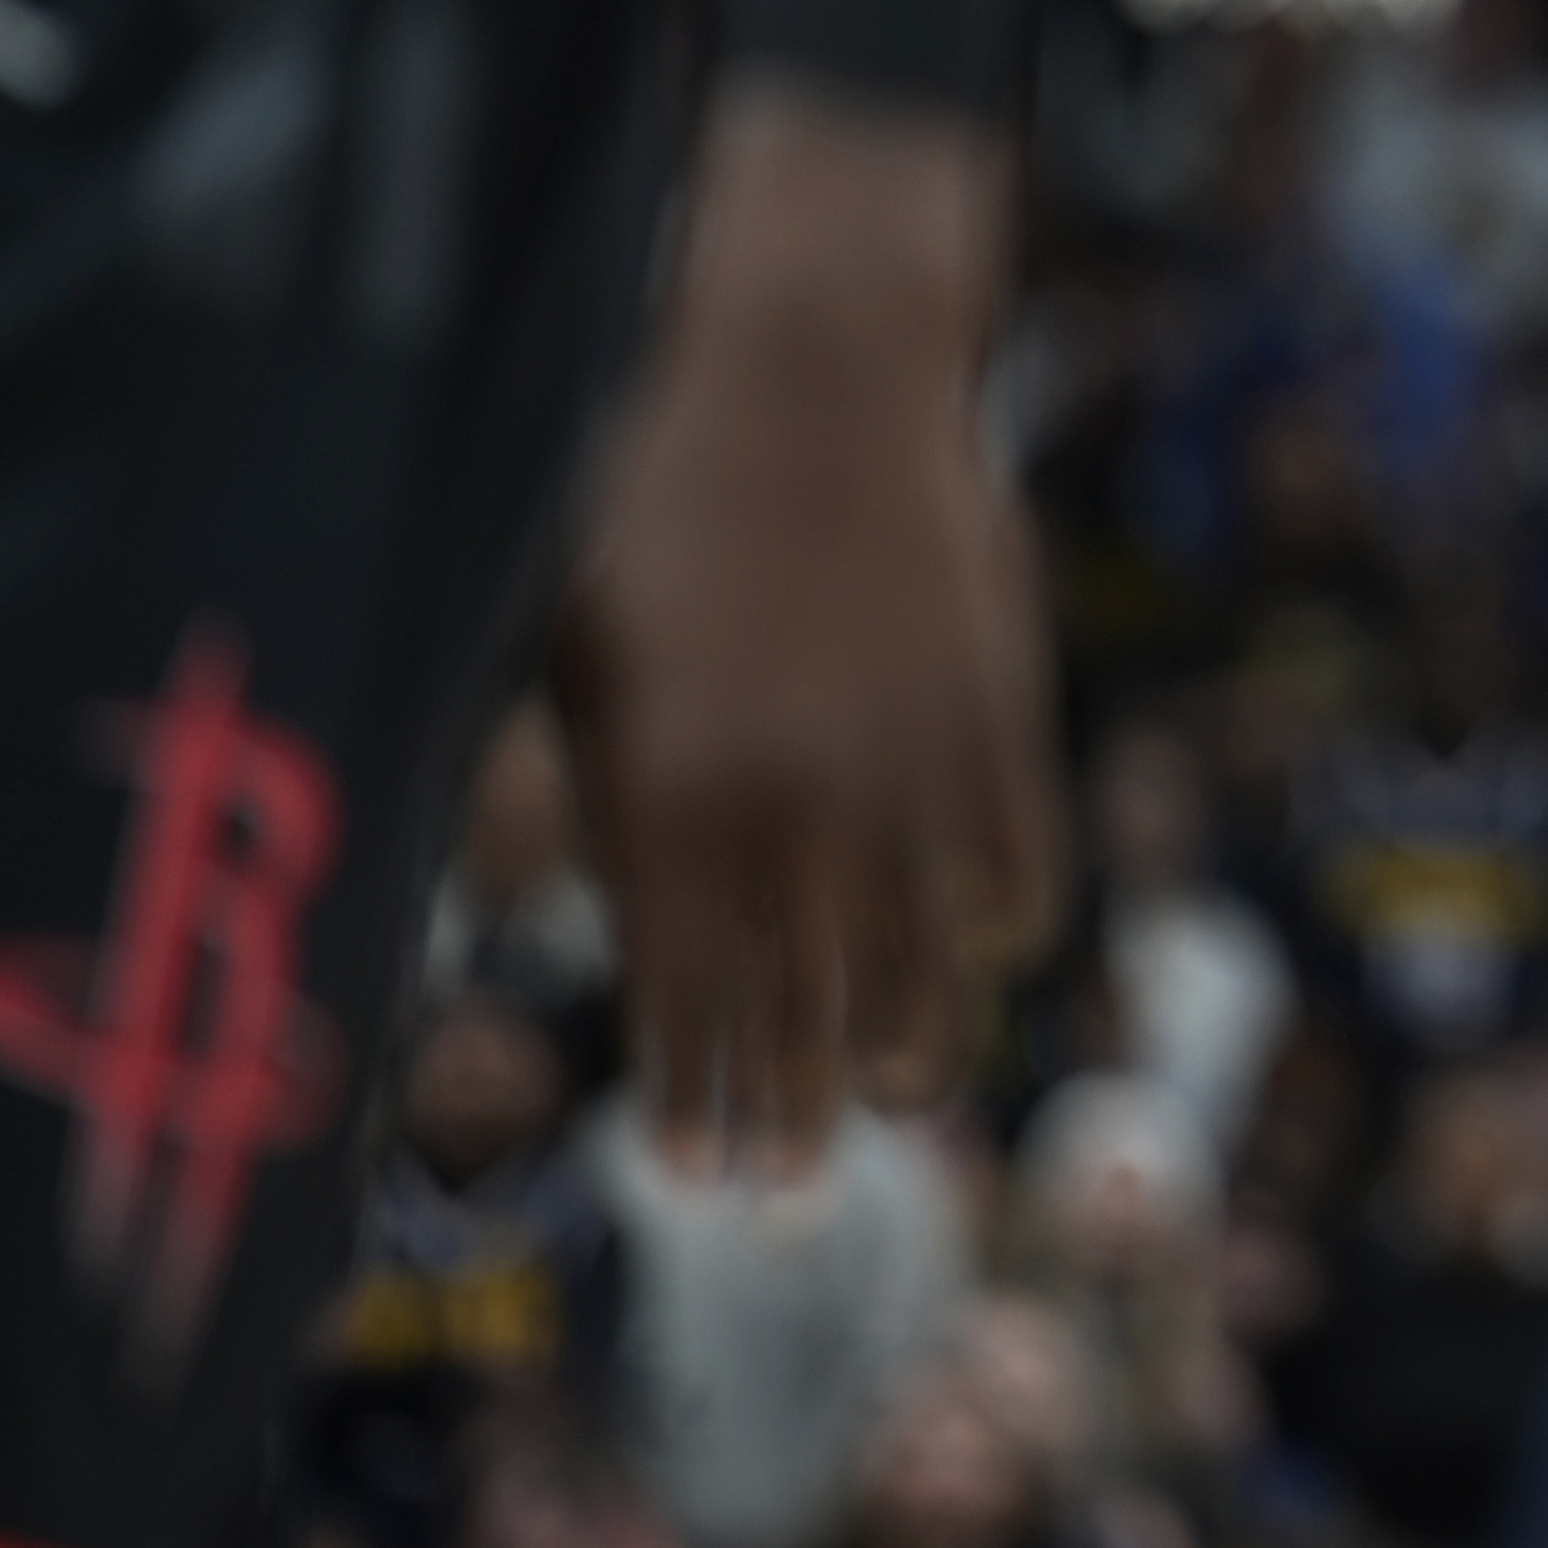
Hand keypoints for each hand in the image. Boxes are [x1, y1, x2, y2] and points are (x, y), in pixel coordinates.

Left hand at [558, 84, 1059, 1159]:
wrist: (802, 357)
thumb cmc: (636, 488)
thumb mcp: (550, 650)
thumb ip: (543, 797)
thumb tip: (530, 921)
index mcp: (664, 804)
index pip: (682, 1007)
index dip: (691, 1103)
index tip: (694, 1174)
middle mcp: (797, 811)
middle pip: (810, 1015)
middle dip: (797, 1115)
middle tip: (791, 1190)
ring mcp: (914, 769)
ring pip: (930, 968)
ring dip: (911, 1046)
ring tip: (898, 1092)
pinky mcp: (1001, 715)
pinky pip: (1017, 867)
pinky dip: (999, 927)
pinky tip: (979, 958)